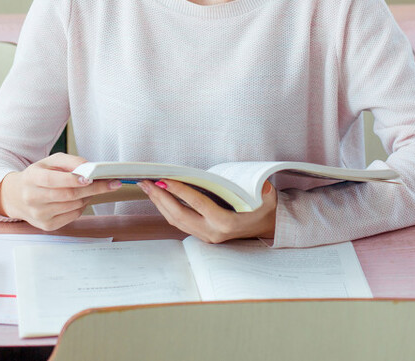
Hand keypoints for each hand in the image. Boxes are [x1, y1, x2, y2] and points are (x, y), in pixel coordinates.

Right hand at [0, 153, 121, 230]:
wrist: (17, 196)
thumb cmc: (37, 176)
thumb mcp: (49, 162)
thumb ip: (69, 161)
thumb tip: (89, 167)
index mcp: (31, 178)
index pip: (54, 180)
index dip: (73, 179)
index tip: (92, 177)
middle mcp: (33, 198)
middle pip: (68, 195)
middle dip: (92, 188)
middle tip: (109, 183)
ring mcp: (39, 214)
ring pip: (73, 206)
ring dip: (88, 196)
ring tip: (92, 188)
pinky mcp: (47, 226)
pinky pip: (73, 216)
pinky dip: (82, 206)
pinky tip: (82, 199)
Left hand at [138, 179, 277, 243]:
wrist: (268, 229)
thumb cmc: (266, 210)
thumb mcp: (268, 199)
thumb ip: (263, 191)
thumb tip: (260, 184)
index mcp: (226, 223)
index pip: (197, 204)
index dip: (179, 191)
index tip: (164, 179)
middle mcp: (212, 232)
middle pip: (179, 215)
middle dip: (160, 197)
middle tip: (145, 182)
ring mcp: (206, 236)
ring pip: (175, 221)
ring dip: (159, 203)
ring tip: (147, 187)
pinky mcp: (202, 235)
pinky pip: (179, 223)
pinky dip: (166, 209)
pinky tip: (159, 197)